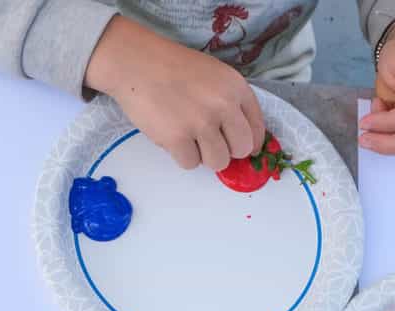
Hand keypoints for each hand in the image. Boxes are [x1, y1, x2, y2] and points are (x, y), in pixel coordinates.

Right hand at [86, 15, 264, 170]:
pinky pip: (190, 164)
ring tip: (188, 137)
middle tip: (209, 143)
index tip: (239, 148)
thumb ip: (230, 102)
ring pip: (218, 162)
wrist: (137, 63)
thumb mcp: (214, 75)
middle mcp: (223, 105)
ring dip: (203, 156)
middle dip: (227, 151)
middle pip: (241, 149)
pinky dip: (180, 156)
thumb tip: (240, 139)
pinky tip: (172, 135)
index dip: (250, 143)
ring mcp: (201, 122)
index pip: (257, 128)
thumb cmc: (173, 69)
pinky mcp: (177, 138)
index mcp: (236, 87)